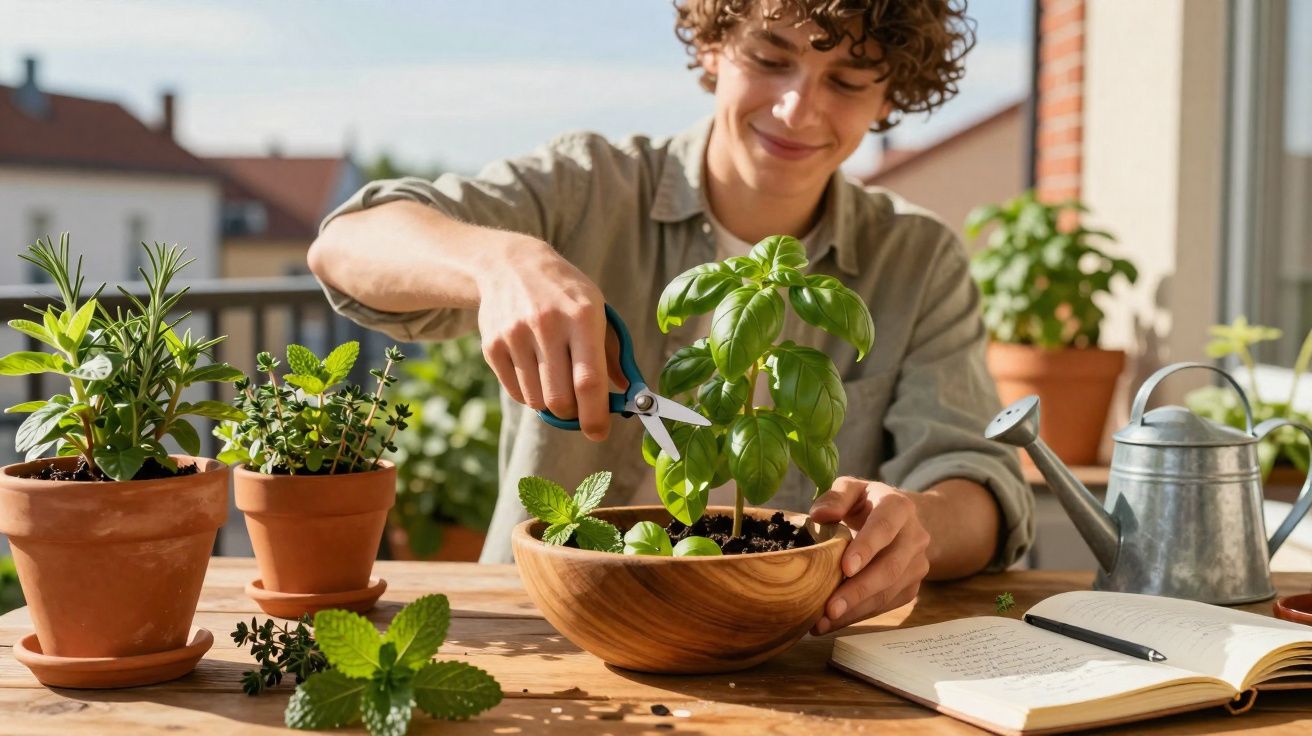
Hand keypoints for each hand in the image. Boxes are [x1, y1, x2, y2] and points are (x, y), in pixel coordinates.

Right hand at [475, 239, 626, 440]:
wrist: (511, 265)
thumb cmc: (565, 294)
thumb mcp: (597, 310)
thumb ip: (613, 355)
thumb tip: (628, 396)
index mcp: (582, 317)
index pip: (589, 380)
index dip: (595, 415)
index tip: (599, 432)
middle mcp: (547, 326)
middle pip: (560, 399)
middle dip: (573, 414)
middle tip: (578, 405)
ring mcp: (515, 336)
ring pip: (537, 401)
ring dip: (550, 403)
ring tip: (555, 379)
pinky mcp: (492, 346)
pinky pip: (516, 393)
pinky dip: (530, 394)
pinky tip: (535, 371)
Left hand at [808, 477, 930, 634]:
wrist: (900, 521)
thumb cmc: (867, 504)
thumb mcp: (851, 489)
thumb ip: (835, 496)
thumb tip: (819, 515)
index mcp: (899, 507)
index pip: (885, 527)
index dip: (867, 548)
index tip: (845, 568)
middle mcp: (915, 537)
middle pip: (889, 568)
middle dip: (859, 590)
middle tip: (830, 608)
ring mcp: (917, 565)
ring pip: (889, 592)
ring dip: (856, 610)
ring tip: (823, 621)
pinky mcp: (911, 587)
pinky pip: (886, 605)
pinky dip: (859, 615)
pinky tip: (833, 622)